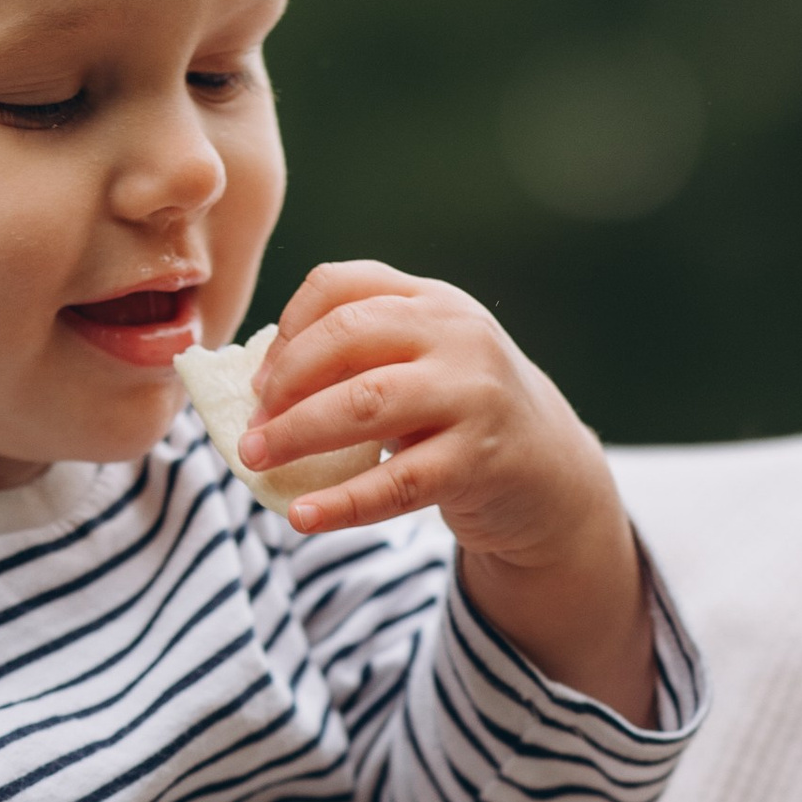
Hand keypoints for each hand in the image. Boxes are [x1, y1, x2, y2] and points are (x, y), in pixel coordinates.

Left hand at [244, 261, 653, 716]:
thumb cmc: (461, 415)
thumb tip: (258, 389)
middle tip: (250, 428)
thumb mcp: (424, 362)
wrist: (551, 472)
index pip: (340, 286)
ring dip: (298, 433)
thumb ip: (361, 356)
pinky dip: (342, 503)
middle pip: (347, 337)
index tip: (260, 380)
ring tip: (257, 460)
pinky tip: (301, 516)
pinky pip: (396, 483)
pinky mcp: (479, 460)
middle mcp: (457, 335)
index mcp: (432, 300)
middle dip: (284, 383)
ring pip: (365, 404)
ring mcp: (473, 394)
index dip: (287, 330)